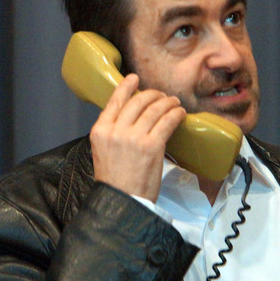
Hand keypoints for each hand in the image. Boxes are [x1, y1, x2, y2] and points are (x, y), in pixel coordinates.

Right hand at [89, 73, 185, 201]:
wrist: (122, 202)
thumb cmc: (114, 182)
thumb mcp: (102, 152)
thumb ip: (112, 134)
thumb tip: (129, 120)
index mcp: (100, 131)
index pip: (114, 101)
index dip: (127, 86)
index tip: (135, 78)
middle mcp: (115, 131)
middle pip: (137, 101)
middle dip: (152, 95)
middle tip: (162, 96)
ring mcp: (134, 137)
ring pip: (154, 109)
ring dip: (167, 103)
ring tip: (174, 103)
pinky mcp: (152, 146)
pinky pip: (167, 122)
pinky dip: (175, 115)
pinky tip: (180, 114)